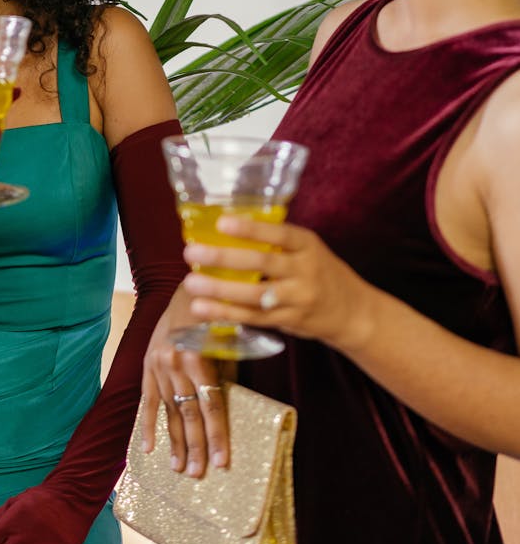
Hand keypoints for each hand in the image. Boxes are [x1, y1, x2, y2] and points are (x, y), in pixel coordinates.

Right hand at [140, 283, 229, 480]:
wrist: (187, 288)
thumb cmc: (216, 313)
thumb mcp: (229, 338)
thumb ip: (228, 371)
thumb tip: (231, 405)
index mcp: (198, 356)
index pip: (210, 405)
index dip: (217, 435)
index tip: (222, 462)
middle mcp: (175, 363)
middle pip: (188, 413)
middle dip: (195, 446)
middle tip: (198, 474)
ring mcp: (158, 365)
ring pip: (168, 411)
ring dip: (174, 441)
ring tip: (179, 468)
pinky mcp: (147, 364)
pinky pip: (147, 400)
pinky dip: (147, 425)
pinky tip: (148, 448)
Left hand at [184, 215, 373, 353]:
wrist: (354, 312)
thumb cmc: (322, 272)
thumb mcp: (309, 249)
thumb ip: (278, 243)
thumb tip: (228, 228)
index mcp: (307, 245)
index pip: (278, 234)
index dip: (250, 230)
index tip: (221, 223)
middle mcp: (304, 271)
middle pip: (261, 264)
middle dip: (223, 259)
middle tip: (192, 253)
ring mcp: (297, 298)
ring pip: (253, 295)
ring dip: (219, 290)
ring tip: (191, 284)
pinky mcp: (289, 321)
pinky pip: (253, 317)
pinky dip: (227, 314)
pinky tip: (203, 309)